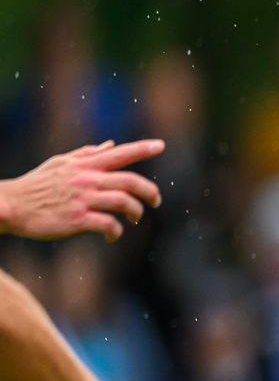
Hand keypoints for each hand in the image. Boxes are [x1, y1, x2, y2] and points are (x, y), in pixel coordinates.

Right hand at [0, 140, 165, 239]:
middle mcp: (86, 180)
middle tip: (157, 201)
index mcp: (84, 165)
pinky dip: (116, 231)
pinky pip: (108, 224)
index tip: (161, 145)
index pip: (119, 153)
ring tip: (135, 218)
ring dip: (136, 212)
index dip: (142, 148)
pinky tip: (113, 235)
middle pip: (130, 181)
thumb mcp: (60, 163)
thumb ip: (86, 154)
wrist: (11, 205)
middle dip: (150, 191)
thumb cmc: (36, 184)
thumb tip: (110, 145)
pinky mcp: (77, 219)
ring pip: (123, 202)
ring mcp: (82, 199)